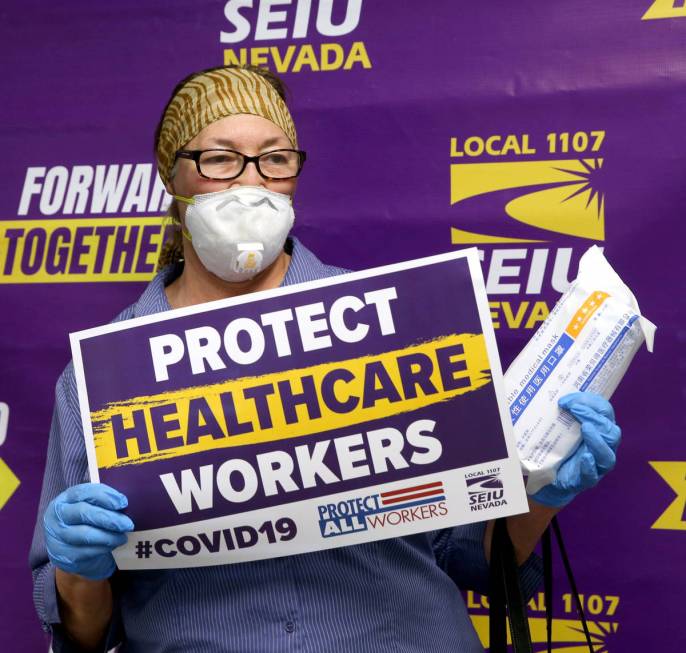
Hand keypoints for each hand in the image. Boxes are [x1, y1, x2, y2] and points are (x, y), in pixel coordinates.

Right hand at [43, 483, 133, 579]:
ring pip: (84, 534)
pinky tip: (113, 545)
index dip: (105, 496)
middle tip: (127, 524)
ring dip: (108, 536)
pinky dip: (102, 548)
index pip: (83, 492)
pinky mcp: (62, 555)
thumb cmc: (86, 521)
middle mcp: (57, 515)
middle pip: (83, 512)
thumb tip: (123, 504)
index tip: (123, 503)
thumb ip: (104, 502)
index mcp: (65, 498)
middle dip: (109, 518)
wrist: (72, 549)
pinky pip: (84, 551)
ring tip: (123, 537)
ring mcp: (56, 536)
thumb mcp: (92, 506)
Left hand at [531, 392, 620, 507]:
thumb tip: (543, 392)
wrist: (548, 476)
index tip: (568, 399)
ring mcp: (597, 465)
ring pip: (607, 453)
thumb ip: (558, 411)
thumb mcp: (558, 425)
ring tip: (586, 428)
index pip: (604, 411)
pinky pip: (593, 474)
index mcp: (598, 429)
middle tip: (574, 408)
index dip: (590, 402)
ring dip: (597, 439)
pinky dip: (590, 465)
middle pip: (610, 430)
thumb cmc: (556, 446)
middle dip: (594, 416)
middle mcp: (602, 446)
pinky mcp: (586, 480)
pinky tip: (585, 456)